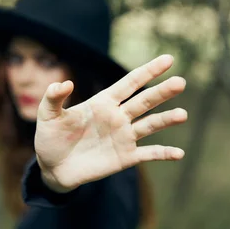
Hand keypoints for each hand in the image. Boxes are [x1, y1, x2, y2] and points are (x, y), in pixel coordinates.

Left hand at [34, 54, 186, 192]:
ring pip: (150, 125)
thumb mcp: (47, 116)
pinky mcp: (125, 157)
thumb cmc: (50, 138)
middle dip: (162, 91)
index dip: (148, 71)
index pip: (130, 82)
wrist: (52, 168)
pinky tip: (179, 153)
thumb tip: (64, 83)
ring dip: (166, 120)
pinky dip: (164, 153)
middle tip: (180, 82)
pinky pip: (148, 154)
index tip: (168, 59)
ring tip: (182, 114)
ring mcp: (124, 137)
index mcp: (103, 102)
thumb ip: (54, 97)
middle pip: (144, 101)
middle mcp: (118, 116)